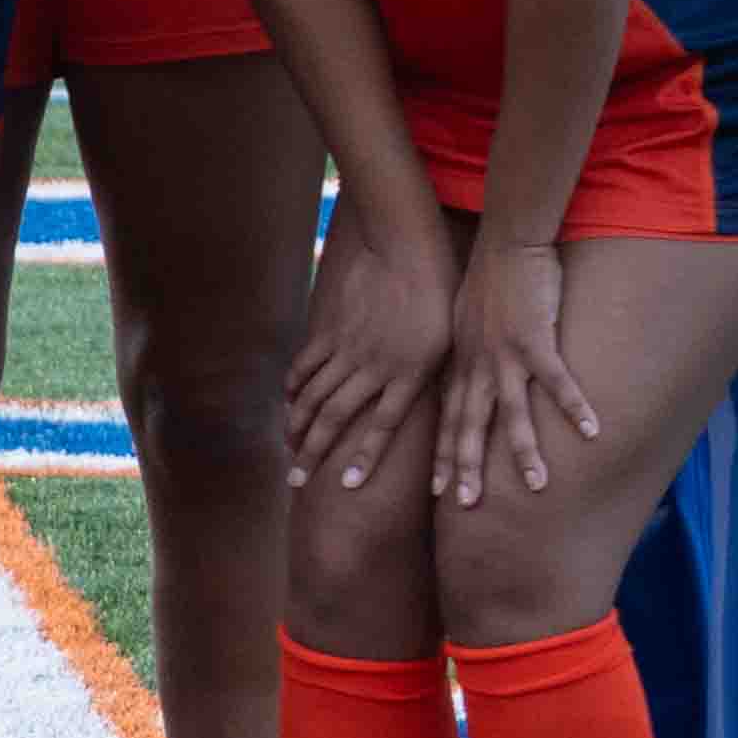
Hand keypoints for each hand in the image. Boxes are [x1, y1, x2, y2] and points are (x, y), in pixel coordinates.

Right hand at [279, 194, 453, 502]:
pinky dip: (294, 386)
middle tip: (297, 481)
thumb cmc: (438, 297)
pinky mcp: (330, 330)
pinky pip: (306, 364)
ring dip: (298, 426)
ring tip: (289, 449)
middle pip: (335, 418)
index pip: (382, 426)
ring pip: (313, 395)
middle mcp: (372, 367)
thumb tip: (434, 410)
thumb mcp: (448, 343)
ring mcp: (346, 348)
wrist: (405, 251)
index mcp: (408, 374)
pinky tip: (289, 403)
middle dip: (313, 453)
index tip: (346, 485)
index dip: (364, 458)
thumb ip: (432, 379)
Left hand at [437, 239, 599, 506]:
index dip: (443, 455)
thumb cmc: (490, 283)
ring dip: (524, 451)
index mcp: (462, 365)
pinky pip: (557, 381)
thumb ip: (469, 358)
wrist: (505, 244)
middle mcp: (478, 366)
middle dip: (466, 467)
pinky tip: (592, 431)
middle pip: (469, 426)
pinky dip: (574, 406)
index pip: (448, 420)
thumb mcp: (465, 326)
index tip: (437, 492)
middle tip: (465, 506)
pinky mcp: (536, 340)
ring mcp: (506, 356)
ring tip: (536, 486)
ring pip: (512, 412)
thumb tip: (473, 381)